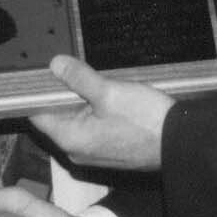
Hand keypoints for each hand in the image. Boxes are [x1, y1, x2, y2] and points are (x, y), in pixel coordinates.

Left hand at [29, 55, 171, 170]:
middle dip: (62, 94)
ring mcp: (93, 153)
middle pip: (56, 117)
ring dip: (80, 102)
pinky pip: (91, 128)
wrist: (179, 143)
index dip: (37, 93)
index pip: (38, 115)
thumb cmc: (145, 120)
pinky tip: (108, 98)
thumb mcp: (109, 92)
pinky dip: (94, 112)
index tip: (39, 73)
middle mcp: (76, 150)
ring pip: (76, 121)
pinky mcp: (108, 150)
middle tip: (70, 69)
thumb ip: (79, 78)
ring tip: (92, 81)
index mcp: (71, 139)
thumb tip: (55, 64)